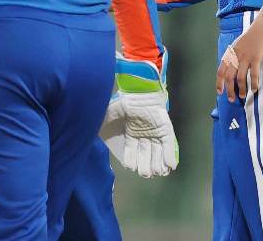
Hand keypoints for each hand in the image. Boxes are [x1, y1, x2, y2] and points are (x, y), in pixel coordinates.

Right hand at [99, 52, 178, 177]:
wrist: (140, 89)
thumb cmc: (125, 99)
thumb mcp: (110, 112)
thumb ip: (103, 123)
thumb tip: (93, 134)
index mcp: (130, 132)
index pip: (131, 150)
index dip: (131, 160)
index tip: (131, 168)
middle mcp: (143, 134)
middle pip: (145, 154)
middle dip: (145, 165)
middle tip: (145, 174)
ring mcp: (155, 131)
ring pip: (157, 151)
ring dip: (157, 163)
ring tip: (157, 172)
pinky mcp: (165, 128)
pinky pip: (168, 143)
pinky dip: (169, 154)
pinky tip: (170, 165)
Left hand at [216, 20, 262, 101]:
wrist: (261, 27)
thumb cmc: (250, 37)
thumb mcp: (237, 46)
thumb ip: (234, 56)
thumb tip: (231, 68)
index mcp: (229, 54)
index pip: (220, 71)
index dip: (219, 82)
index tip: (219, 92)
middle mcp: (235, 56)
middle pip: (229, 76)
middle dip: (229, 89)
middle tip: (231, 99)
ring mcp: (245, 57)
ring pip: (240, 77)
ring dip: (241, 89)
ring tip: (243, 96)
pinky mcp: (256, 58)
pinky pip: (254, 73)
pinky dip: (253, 83)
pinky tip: (254, 89)